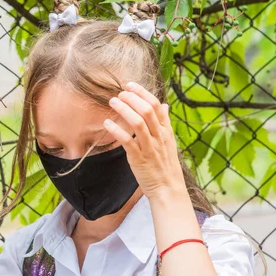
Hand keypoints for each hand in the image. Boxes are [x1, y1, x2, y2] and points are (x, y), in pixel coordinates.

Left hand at [103, 82, 185, 199]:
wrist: (168, 190)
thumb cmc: (165, 165)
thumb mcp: (169, 141)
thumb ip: (164, 123)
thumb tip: (164, 105)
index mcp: (166, 131)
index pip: (157, 105)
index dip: (142, 93)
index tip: (130, 85)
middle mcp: (159, 137)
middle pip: (147, 111)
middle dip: (132, 98)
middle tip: (119, 93)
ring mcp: (150, 147)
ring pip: (138, 123)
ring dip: (124, 110)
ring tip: (113, 102)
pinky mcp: (139, 159)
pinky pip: (127, 141)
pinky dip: (116, 130)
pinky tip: (107, 123)